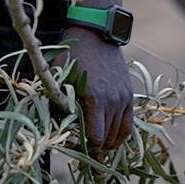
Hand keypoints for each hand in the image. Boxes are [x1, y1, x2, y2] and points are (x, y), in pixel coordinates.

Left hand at [61, 27, 133, 150]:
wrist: (96, 34)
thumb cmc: (73, 55)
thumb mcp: (60, 77)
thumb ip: (58, 103)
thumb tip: (55, 126)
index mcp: (94, 98)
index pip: (95, 137)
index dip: (86, 147)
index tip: (76, 148)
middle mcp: (112, 101)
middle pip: (107, 138)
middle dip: (96, 147)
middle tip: (84, 149)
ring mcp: (123, 98)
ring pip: (118, 133)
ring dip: (108, 142)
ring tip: (97, 146)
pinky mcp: (129, 95)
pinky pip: (128, 123)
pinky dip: (121, 134)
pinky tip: (111, 139)